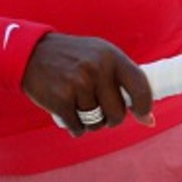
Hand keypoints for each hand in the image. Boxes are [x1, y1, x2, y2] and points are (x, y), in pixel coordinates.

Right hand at [22, 33, 154, 135]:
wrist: (32, 54)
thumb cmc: (74, 59)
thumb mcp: (101, 57)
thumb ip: (124, 83)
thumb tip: (149, 120)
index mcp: (112, 56)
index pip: (141, 86)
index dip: (144, 106)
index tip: (142, 116)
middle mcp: (97, 68)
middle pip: (118, 114)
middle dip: (110, 118)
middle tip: (97, 107)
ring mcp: (78, 83)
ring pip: (97, 123)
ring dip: (89, 121)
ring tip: (78, 104)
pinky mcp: (61, 99)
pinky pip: (78, 128)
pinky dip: (74, 125)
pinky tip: (66, 109)